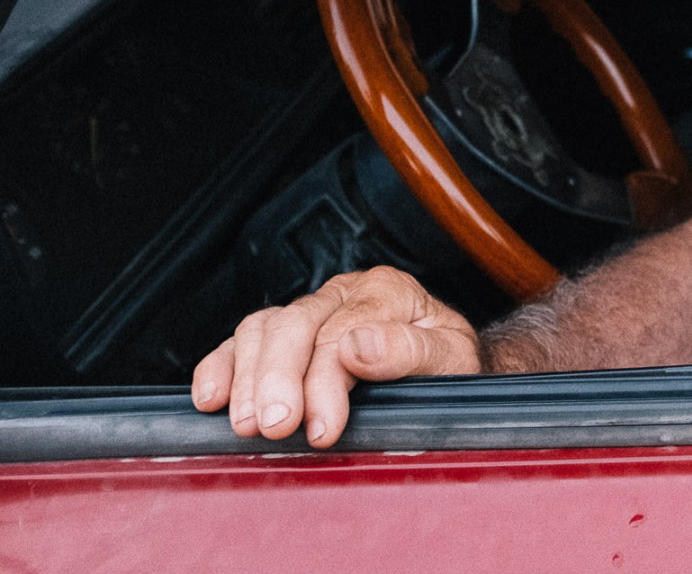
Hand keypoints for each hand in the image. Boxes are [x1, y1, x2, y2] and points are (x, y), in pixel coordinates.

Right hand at [191, 266, 479, 447]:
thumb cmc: (448, 363)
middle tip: (275, 428)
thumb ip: (411, 351)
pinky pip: (240, 342)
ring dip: (247, 379)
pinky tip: (212, 398)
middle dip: (278, 380)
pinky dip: (221, 367)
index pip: (341, 332)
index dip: (325, 383)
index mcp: (387, 291)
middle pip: (294, 326)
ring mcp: (308, 311)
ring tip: (247, 425)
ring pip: (262, 329)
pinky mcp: (281, 335)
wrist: (446, 367)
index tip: (323, 428)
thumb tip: (359, 347)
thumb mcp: (450, 356)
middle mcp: (342, 294)